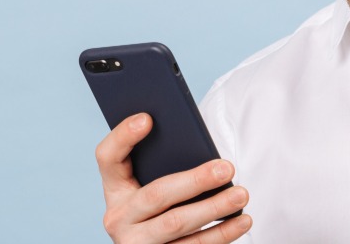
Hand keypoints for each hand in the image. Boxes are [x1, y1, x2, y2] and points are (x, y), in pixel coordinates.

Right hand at [95, 113, 251, 242]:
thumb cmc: (165, 204)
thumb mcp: (155, 182)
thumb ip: (166, 164)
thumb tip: (200, 146)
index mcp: (115, 189)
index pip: (107, 157)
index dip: (123, 137)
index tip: (148, 118)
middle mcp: (119, 218)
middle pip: (155, 194)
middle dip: (195, 180)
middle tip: (227, 168)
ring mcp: (136, 243)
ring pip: (176, 224)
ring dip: (213, 208)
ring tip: (241, 194)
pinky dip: (221, 234)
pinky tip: (242, 221)